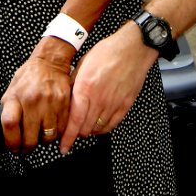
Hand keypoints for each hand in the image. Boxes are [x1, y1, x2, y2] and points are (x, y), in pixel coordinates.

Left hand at [0, 37, 73, 153]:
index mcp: (16, 96)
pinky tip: (52, 127)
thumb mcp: (12, 88)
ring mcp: (50, 102)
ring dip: (43, 141)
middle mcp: (32, 100)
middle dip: (27, 147)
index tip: (12, 147)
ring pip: (48, 136)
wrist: (50, 62)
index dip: (10, 141)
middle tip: (26, 147)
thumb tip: (8, 130)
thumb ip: (9, 107)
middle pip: (29, 137)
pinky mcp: (64, 103)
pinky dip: (57, 133)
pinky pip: (62, 128)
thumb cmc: (30, 75)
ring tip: (40, 135)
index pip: (10, 124)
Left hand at [59, 23, 157, 153]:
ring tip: (84, 125)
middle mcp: (99, 99)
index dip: (67, 137)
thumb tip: (65, 99)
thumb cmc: (107, 52)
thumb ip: (73, 84)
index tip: (63, 147)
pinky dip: (103, 128)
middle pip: (84, 129)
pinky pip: (112, 125)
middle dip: (75, 133)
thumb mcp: (82, 65)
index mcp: (85, 88)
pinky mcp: (125, 105)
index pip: (74, 121)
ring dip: (88, 130)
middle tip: (71, 130)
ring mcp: (114, 104)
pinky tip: (98, 123)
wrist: (132, 48)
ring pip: (97, 129)